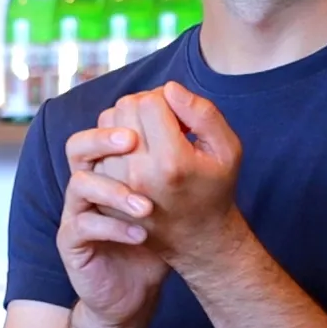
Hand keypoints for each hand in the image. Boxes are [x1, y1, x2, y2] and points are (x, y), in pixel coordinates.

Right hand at [57, 120, 170, 327]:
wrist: (138, 291)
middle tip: (133, 142)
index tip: (155, 122)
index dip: (124, 119)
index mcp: (110, 167)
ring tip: (147, 208)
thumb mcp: (175, 199)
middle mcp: (89, 182)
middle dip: (104, 139)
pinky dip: (112, 227)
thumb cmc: (158, 240)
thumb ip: (179, 161)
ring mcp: (77, 211)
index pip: (104, 128)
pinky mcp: (72, 240)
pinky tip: (140, 235)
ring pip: (79, 183)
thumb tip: (187, 118)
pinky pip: (82, 225)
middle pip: (79, 145)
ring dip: (113, 190)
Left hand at [101, 83, 247, 267]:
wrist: (197, 239)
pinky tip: (136, 153)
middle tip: (166, 124)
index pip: (150, 101)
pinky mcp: (105, 190)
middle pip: (126, 107)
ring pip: (107, 122)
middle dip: (146, 106)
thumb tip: (170, 89)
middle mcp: (138, 172)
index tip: (180, 117)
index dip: (167, 99)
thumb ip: (203, 113)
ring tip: (151, 139)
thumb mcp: (227, 150)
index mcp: (171, 161)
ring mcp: (117, 183)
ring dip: (128, 121)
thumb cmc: (215, 189)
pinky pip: (98, 144)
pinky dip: (114, 141)